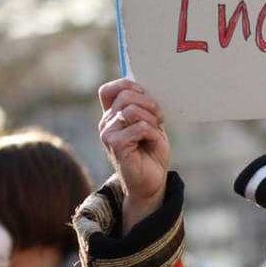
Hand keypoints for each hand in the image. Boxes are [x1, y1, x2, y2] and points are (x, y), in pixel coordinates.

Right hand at [97, 79, 171, 228]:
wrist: (152, 181)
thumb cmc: (151, 151)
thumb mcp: (151, 123)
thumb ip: (144, 106)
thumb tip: (146, 85)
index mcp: (113, 115)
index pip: (109, 90)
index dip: (128, 86)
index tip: (146, 97)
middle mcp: (106, 123)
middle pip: (125, 95)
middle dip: (148, 102)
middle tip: (159, 117)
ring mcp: (108, 134)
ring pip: (131, 110)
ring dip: (151, 119)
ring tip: (156, 131)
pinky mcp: (115, 145)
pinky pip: (138, 127)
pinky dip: (152, 132)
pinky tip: (152, 142)